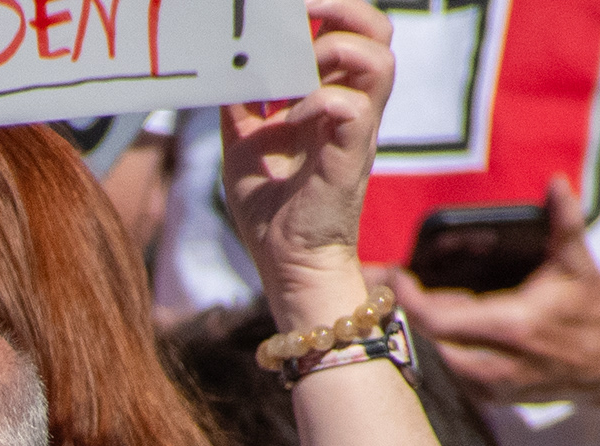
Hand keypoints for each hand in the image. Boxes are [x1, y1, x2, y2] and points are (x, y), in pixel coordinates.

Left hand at [217, 0, 395, 333]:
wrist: (286, 266)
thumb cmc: (272, 210)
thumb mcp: (244, 145)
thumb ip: (239, 105)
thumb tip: (220, 66)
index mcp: (332, 96)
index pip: (350, 30)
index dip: (326, 10)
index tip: (283, 10)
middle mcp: (353, 106)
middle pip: (377, 30)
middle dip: (341, 9)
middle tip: (299, 12)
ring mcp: (356, 130)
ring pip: (379, 59)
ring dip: (333, 51)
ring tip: (295, 71)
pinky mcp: (351, 158)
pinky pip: (351, 108)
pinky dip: (316, 103)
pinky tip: (287, 122)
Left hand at [392, 174, 599, 409]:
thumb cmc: (596, 309)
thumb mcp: (578, 263)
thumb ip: (565, 221)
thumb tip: (556, 181)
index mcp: (513, 327)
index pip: (440, 321)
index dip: (408, 301)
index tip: (392, 275)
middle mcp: (497, 364)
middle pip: (426, 343)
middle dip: (401, 315)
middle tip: (374, 288)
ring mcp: (492, 387)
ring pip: (432, 362)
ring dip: (413, 334)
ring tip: (388, 305)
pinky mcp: (491, 399)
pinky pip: (447, 376)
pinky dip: (432, 352)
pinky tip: (418, 329)